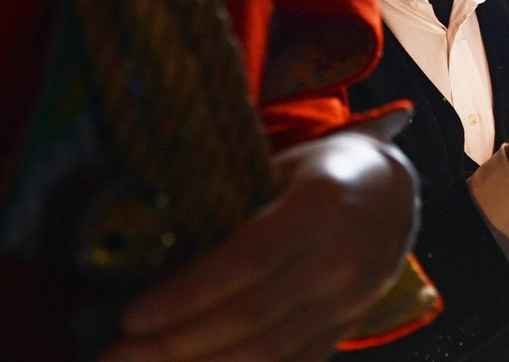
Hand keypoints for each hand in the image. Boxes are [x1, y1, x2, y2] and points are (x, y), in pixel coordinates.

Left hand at [100, 131, 417, 361]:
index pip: (248, 261)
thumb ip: (234, 203)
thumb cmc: (323, 170)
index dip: (188, 294)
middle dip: (176, 344)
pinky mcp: (347, 327)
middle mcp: (342, 260)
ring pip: (268, 352)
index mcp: (322, 207)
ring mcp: (350, 302)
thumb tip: (148, 238)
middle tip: (115, 355)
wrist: (393, 192)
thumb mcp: (284, 166)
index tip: (132, 315)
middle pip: (252, 317)